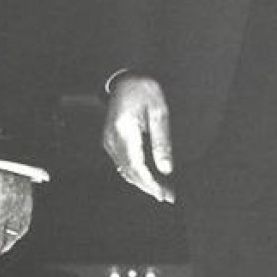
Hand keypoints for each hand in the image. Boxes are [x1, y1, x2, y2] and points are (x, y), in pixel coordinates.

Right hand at [101, 73, 175, 203]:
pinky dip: (135, 174)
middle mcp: (112, 138)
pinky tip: (149, 178)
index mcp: (124, 130)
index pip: (136, 165)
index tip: (164, 193)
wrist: (126, 79)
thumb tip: (166, 169)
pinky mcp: (110, 140)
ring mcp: (109, 140)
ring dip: (143, 183)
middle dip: (149, 187)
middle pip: (129, 172)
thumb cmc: (144, 90)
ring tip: (162, 191)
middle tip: (168, 196)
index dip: (151, 183)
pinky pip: (122, 163)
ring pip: (124, 170)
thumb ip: (162, 141)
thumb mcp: (159, 111)